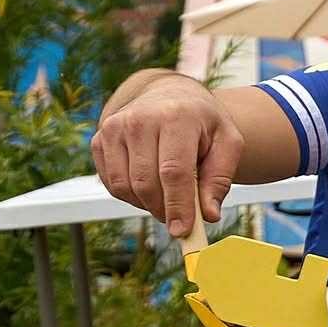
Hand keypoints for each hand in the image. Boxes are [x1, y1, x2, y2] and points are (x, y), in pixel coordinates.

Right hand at [90, 75, 243, 236]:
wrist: (170, 95)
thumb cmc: (203, 123)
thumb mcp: (228, 143)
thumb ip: (220, 179)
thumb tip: (208, 215)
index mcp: (176, 117)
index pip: (174, 171)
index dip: (178, 206)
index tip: (183, 231)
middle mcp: (139, 119)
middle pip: (146, 183)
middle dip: (164, 209)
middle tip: (181, 220)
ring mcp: (114, 128)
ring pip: (125, 187)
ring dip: (148, 204)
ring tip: (169, 197)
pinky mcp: (99, 140)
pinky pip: (112, 184)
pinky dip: (131, 196)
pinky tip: (150, 186)